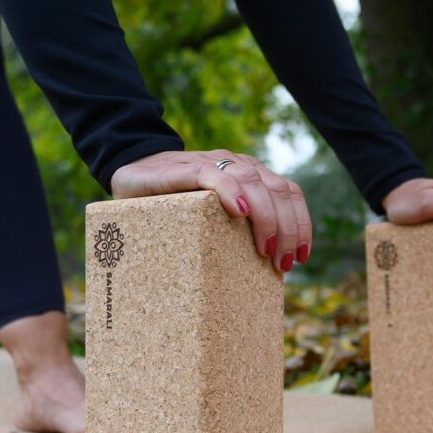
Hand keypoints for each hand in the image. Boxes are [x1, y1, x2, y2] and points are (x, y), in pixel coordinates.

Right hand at [111, 150, 310, 272]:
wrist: (130, 173)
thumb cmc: (174, 205)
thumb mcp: (213, 218)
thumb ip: (236, 231)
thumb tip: (263, 268)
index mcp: (250, 176)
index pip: (288, 192)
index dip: (301, 223)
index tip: (302, 256)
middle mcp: (237, 165)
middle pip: (278, 190)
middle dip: (289, 229)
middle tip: (284, 263)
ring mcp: (213, 164)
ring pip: (253, 182)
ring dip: (266, 218)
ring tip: (266, 250)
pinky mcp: (185, 168)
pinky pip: (214, 175)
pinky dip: (232, 192)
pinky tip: (241, 212)